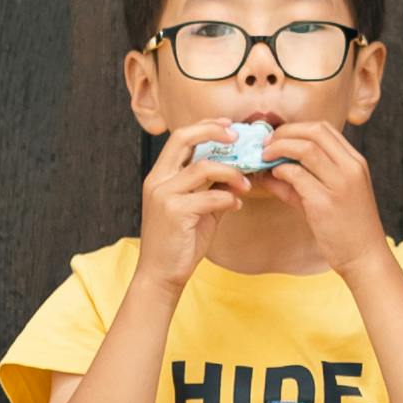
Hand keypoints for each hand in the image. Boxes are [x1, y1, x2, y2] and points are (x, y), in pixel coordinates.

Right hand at [134, 124, 261, 290]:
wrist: (161, 276)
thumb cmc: (180, 242)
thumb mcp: (198, 208)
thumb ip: (213, 187)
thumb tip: (239, 171)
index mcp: (160, 176)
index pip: (180, 138)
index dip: (205, 127)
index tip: (229, 126)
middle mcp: (157, 180)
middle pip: (184, 138)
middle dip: (214, 132)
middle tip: (238, 137)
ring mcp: (163, 195)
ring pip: (203, 167)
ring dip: (231, 172)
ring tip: (245, 184)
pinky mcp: (174, 211)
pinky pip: (211, 196)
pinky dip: (229, 199)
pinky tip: (237, 206)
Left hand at [260, 115, 392, 280]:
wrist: (365, 257)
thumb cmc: (347, 228)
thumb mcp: (329, 197)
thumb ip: (301, 181)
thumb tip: (270, 170)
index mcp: (356, 162)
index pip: (324, 129)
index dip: (296, 128)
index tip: (278, 137)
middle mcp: (351, 167)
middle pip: (315, 132)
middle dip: (285, 133)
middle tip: (266, 143)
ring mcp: (340, 184)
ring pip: (305, 149)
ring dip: (279, 148)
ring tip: (264, 157)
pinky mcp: (325, 202)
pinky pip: (297, 175)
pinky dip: (280, 171)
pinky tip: (272, 177)